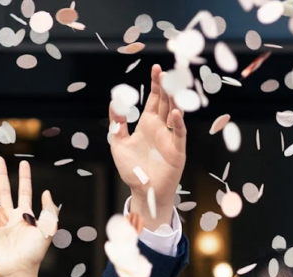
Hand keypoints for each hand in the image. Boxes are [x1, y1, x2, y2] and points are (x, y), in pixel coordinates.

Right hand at [0, 158, 57, 276]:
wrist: (18, 269)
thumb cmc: (34, 253)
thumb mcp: (47, 229)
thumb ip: (49, 210)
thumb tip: (47, 192)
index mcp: (24, 214)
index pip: (24, 191)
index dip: (25, 177)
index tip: (24, 163)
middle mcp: (8, 216)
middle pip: (4, 189)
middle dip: (1, 174)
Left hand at [109, 64, 186, 228]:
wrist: (142, 191)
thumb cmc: (132, 170)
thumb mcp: (118, 143)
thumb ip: (117, 124)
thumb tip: (114, 102)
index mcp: (148, 124)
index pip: (154, 99)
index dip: (156, 84)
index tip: (157, 68)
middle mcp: (161, 128)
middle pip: (166, 102)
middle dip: (167, 87)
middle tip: (167, 72)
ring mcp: (170, 138)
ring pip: (175, 114)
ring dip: (175, 100)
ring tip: (173, 86)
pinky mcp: (177, 151)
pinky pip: (178, 134)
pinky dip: (177, 123)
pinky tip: (176, 112)